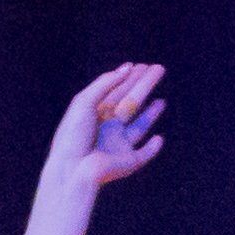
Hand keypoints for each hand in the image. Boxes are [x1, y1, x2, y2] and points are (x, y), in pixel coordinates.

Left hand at [46, 60, 165, 193]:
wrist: (73, 169)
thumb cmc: (73, 136)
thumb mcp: (84, 101)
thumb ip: (106, 83)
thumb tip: (128, 68)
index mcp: (95, 114)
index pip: (115, 92)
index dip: (128, 78)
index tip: (140, 65)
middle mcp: (108, 128)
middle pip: (131, 103)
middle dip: (144, 87)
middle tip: (159, 69)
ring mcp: (119, 145)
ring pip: (139, 127)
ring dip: (150, 115)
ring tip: (161, 101)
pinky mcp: (128, 162)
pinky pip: (144, 154)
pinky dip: (153, 148)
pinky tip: (159, 138)